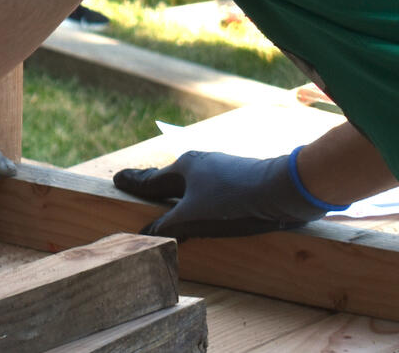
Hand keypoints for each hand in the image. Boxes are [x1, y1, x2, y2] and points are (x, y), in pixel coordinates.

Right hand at [112, 148, 331, 238]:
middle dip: (152, 182)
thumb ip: (168, 226)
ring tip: (166, 198)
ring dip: (176, 190)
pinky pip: (207, 188)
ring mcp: (220, 170)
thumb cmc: (233, 200)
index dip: (133, 183)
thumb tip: (145, 234)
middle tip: (134, 182)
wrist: (281, 189)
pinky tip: (202, 205)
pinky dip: (197, 196)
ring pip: (190, 182)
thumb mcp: (193, 217)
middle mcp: (199, 164)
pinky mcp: (238, 180)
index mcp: (184, 167)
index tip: (117, 179)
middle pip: (169, 177)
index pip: (151, 180)